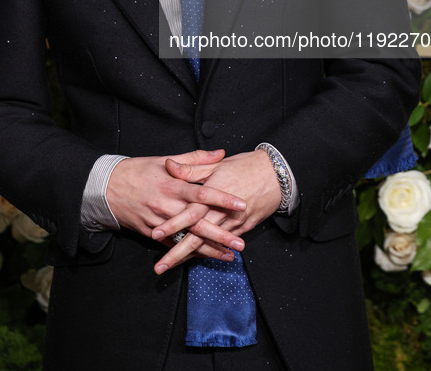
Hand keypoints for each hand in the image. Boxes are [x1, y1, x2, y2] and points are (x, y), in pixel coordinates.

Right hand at [106, 149, 247, 259]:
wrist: (106, 188)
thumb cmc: (138, 170)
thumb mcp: (164, 160)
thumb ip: (195, 158)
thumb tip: (220, 153)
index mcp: (172, 185)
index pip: (202, 193)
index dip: (222, 199)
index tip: (241, 204)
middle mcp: (166, 206)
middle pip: (197, 222)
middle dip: (220, 234)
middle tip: (240, 243)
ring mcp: (158, 222)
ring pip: (187, 239)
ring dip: (208, 249)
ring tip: (229, 256)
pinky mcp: (151, 233)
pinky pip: (172, 245)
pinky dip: (189, 253)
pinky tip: (204, 257)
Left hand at [152, 149, 281, 273]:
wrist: (276, 175)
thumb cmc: (244, 166)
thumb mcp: (216, 164)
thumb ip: (191, 168)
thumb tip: (168, 166)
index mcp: (212, 194)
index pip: (188, 213)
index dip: (172, 224)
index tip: (155, 234)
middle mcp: (221, 213)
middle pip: (196, 237)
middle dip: (177, 253)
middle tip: (159, 267)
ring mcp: (233, 223)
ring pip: (208, 244)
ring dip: (191, 257)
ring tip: (173, 267)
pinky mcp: (243, 228)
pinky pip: (223, 244)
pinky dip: (210, 253)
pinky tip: (197, 260)